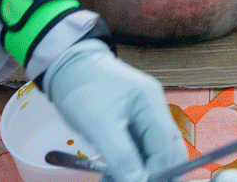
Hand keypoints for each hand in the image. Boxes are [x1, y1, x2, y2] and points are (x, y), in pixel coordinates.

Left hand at [43, 40, 186, 181]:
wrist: (68, 66)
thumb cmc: (84, 89)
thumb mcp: (99, 124)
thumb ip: (122, 155)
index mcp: (151, 104)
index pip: (167, 148)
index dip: (157, 173)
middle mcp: (154, 109)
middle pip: (167, 150)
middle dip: (152, 172)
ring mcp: (144, 114)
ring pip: (153, 152)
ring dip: (140, 170)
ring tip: (113, 179)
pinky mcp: (132, 120)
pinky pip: (139, 148)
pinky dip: (130, 164)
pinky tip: (113, 172)